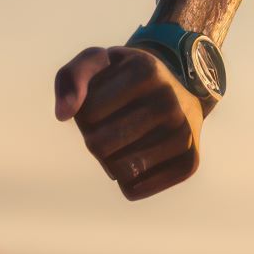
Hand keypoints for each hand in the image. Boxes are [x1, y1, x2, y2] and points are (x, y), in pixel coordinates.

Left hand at [52, 43, 206, 201]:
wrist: (180, 91)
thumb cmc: (125, 80)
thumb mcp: (97, 63)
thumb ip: (71, 78)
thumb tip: (62, 115)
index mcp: (145, 70)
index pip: (87, 114)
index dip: (86, 112)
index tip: (104, 100)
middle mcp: (170, 101)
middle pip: (99, 145)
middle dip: (93, 139)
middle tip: (110, 125)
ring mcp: (185, 133)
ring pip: (117, 171)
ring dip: (109, 161)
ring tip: (125, 141)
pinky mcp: (190, 163)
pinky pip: (135, 190)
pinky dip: (125, 182)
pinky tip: (136, 162)